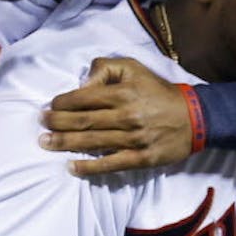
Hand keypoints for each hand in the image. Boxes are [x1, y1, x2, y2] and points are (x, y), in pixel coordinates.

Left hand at [40, 57, 194, 175]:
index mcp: (123, 93)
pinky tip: (71, 167)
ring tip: (45, 143)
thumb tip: (83, 83)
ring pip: (92, 142)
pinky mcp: (140, 158)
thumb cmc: (159, 92)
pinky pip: (110, 164)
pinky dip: (89, 166)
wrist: (194, 118)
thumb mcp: (135, 68)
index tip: (49, 107)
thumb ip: (106, 67)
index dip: (62, 103)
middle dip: (57, 123)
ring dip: (65, 144)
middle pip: (83, 121)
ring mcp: (133, 140)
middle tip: (41, 124)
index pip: (83, 98)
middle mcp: (126, 116)